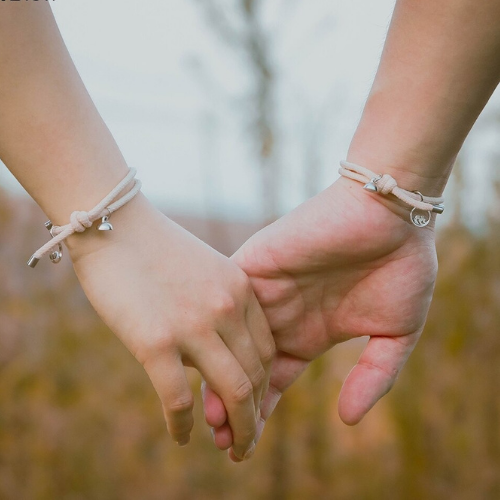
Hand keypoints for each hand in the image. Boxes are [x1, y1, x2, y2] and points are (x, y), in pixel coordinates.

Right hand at [66, 193, 274, 460]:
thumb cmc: (155, 248)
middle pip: (256, 375)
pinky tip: (181, 437)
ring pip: (233, 393)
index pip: (266, 351)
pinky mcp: (156, 341)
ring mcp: (194, 325)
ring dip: (238, 430)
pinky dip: (183, 425)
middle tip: (249, 440)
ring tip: (233, 450)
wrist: (113, 223)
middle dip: (257, 415)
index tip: (255, 403)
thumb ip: (220, 305)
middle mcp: (226, 308)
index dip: (264, 384)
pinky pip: (180, 399)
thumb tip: (216, 350)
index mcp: (241, 289)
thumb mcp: (205, 270)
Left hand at [203, 176, 436, 451]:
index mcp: (310, 332)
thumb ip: (374, 375)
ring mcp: (266, 289)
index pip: (275, 379)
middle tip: (217, 435)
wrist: (392, 210)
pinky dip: (211, 326)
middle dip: (231, 399)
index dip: (261, 410)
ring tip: (205, 410)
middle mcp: (283, 314)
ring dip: (216, 370)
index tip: (243, 443)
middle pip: (245, 364)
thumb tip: (347, 419)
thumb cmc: (402, 265)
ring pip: (228, 337)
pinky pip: (223, 298)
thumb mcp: (395, 332)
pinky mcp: (255, 262)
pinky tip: (198, 355)